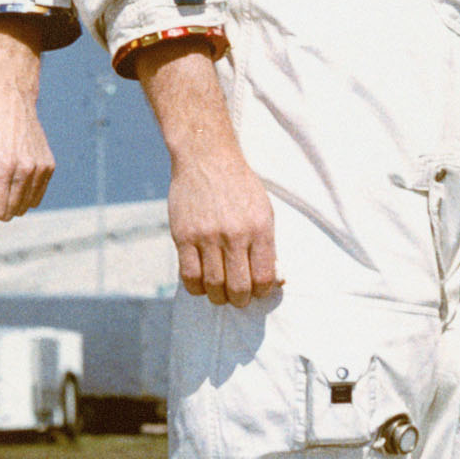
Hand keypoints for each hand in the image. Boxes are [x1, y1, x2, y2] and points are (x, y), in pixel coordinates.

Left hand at [0, 27, 55, 231]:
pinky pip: (36, 196)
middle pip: (10, 213)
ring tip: (0, 173)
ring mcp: (42, 168)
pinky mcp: (49, 166)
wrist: (8, 98)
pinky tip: (12, 170)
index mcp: (4, 169)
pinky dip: (23, 191)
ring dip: (9, 197)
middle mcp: (27, 170)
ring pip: (25, 207)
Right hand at [133, 38, 279, 302]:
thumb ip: (268, 245)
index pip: (265, 276)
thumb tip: (276, 281)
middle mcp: (234, 234)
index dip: (263, 292)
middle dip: (240, 300)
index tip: (258, 291)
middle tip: (238, 298)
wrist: (206, 158)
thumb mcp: (264, 210)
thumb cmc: (240, 186)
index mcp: (259, 227)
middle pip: (238, 287)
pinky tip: (201, 284)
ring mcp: (207, 236)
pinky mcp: (183, 236)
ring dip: (218, 297)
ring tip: (220, 293)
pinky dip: (196, 287)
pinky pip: (188, 275)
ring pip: (213, 285)